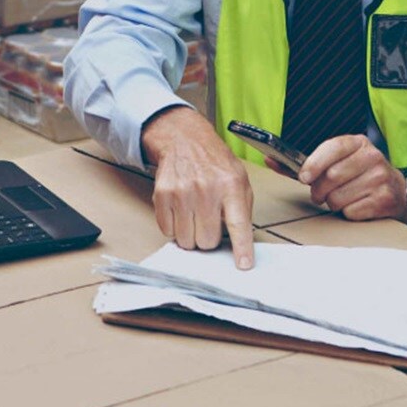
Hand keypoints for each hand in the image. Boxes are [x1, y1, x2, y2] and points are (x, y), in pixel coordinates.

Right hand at [141, 107, 254, 268]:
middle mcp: (206, 190)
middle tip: (209, 223)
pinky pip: (167, 231)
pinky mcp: (162, 195)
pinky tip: (181, 211)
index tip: (244, 265)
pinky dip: (174, 228)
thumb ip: (242, 209)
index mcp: (231, 186)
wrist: (185, 141)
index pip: (238, 224)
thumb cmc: (215, 164)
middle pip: (208, 241)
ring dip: (191, 235)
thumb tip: (240, 242)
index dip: (242, 248)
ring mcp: (182, 193)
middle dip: (209, 238)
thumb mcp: (240, 179)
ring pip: (187, 241)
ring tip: (195, 216)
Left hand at [299, 135, 406, 220]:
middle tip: (319, 194)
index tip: (304, 177)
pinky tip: (356, 205)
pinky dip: (347, 213)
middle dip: (319, 190)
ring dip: (333, 203)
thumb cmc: (357, 176)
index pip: (334, 147)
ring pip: (338, 197)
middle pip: (332, 176)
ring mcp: (380, 178)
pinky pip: (351, 211)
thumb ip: (304, 164)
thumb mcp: (336, 162)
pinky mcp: (384, 199)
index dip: (315, 162)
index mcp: (359, 143)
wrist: (394, 191)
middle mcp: (373, 157)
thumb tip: (270, 161)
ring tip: (340, 199)